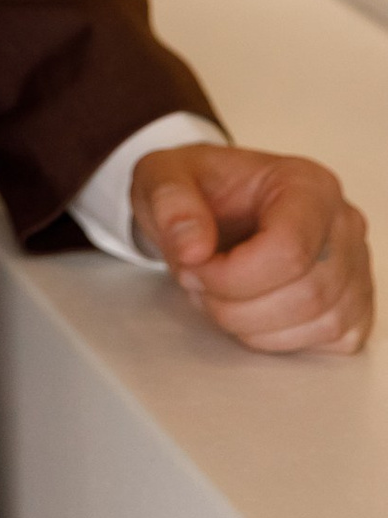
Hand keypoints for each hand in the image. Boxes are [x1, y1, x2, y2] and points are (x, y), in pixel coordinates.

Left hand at [131, 143, 373, 353]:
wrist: (208, 205)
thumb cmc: (197, 191)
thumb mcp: (162, 177)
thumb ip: (171, 204)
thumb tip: (193, 249)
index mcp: (306, 184)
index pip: (291, 249)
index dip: (233, 275)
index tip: (194, 267)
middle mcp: (342, 224)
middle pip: (307, 293)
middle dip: (236, 303)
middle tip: (198, 282)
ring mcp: (354, 267)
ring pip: (319, 323)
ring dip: (252, 323)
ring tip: (220, 292)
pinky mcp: (353, 305)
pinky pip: (327, 340)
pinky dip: (276, 338)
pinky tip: (249, 309)